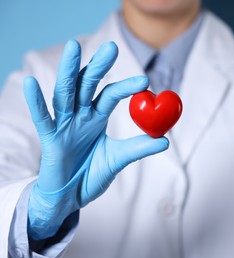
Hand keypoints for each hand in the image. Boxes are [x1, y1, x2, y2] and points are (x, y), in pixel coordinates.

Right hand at [24, 40, 168, 239]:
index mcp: (96, 117)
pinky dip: (36, 102)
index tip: (144, 81)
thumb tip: (166, 140)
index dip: (125, 87)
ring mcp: (63, 124)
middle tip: (111, 47)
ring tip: (72, 47)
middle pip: (87, 85)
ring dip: (68, 71)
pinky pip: (42, 118)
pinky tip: (31, 83)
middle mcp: (79, 115)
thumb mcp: (118, 159)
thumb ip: (138, 148)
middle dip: (97, 66)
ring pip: (65, 93)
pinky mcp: (50, 139)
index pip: (110, 95)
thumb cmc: (91, 175)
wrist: (70, 197)